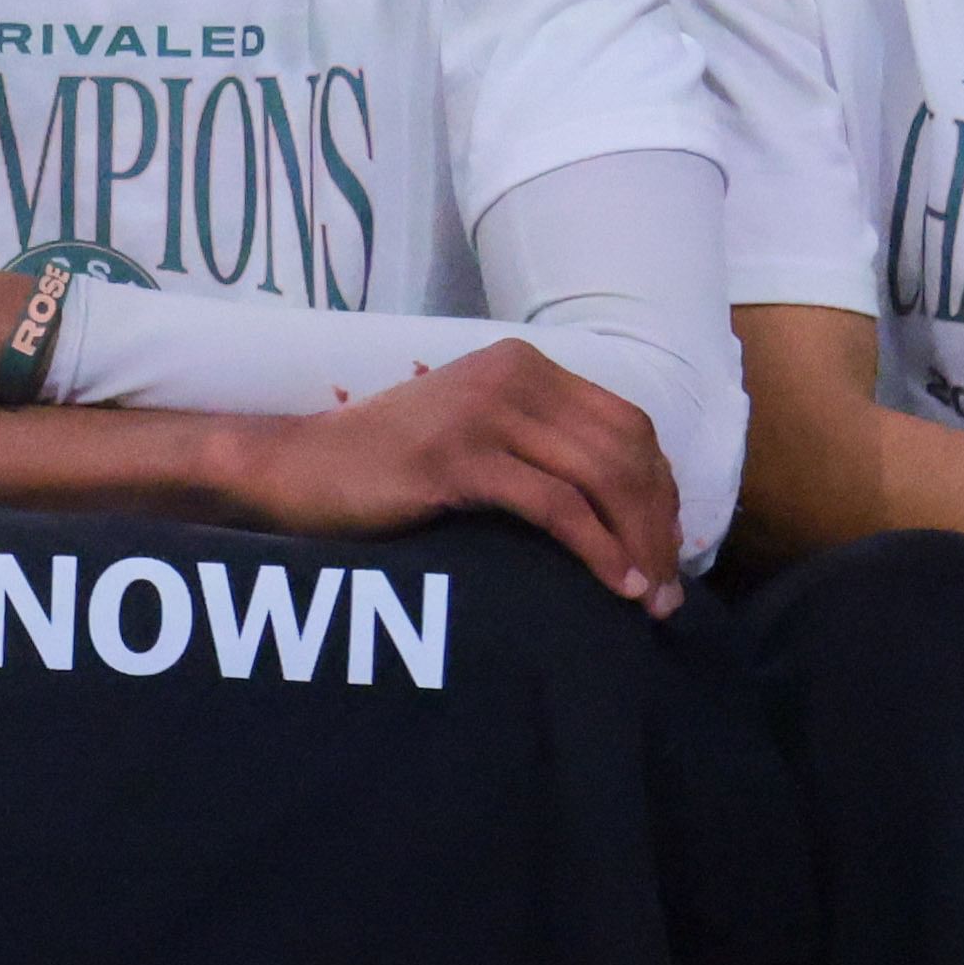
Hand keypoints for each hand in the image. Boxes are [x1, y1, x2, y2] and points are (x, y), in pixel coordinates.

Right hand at [223, 341, 684, 610]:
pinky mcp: (458, 458)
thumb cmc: (383, 468)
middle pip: (627, 451)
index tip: (669, 550)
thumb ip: (539, 447)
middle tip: (669, 591)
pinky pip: (555, 506)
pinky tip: (614, 583)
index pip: (629, 424)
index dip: (662, 491)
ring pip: (602, 477)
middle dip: (659, 524)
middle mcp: (512, 375)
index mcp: (523, 366)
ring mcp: (483, 413)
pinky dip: (597, 550)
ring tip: (649, 598)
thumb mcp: (475, 436)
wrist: (294, 468)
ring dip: (638, 543)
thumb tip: (624, 508)